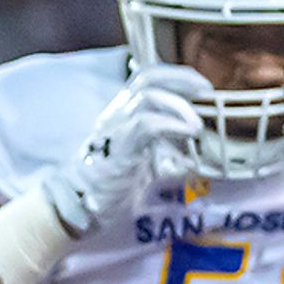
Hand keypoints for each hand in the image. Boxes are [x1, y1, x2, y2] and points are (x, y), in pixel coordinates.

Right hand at [32, 64, 206, 236]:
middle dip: (180, 78)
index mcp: (122, 114)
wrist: (78, 207)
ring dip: (178, 106)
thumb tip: (192, 156)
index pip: (146, 78)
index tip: (200, 86)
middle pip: (147, 77)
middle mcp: (116, 114)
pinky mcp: (117, 146)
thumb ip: (163, 153)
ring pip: (147, 96)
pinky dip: (172, 126)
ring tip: (196, 126)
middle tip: (205, 91)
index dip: (176, 76)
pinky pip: (146, 124)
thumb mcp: (142, 162)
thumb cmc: (109, 188)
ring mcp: (114, 128)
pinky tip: (187, 135)